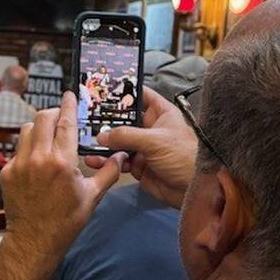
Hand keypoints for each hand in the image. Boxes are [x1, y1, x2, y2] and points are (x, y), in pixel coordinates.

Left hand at [1, 91, 124, 254]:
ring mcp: (20, 164)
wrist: (35, 240)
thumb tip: (122, 157)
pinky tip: (38, 160)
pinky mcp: (8, 172)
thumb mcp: (92, 197)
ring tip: (49, 138)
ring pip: (28, 129)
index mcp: (62, 162)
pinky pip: (18, 149)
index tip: (70, 95)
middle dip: (54, 113)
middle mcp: (39, 158)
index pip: (66, 122)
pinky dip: (29, 147)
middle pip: (43, 117)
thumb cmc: (66, 221)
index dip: (69, 104)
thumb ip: (109, 173)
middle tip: (62, 117)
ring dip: (40, 128)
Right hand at [86, 88, 196, 208]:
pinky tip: (95, 160)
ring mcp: (143, 147)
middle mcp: (151, 128)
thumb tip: (102, 136)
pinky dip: (106, 161)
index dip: (125, 91)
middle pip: (125, 119)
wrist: (193, 189)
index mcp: (161, 113)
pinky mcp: (138, 165)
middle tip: (86, 118)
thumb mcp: (155, 140)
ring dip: (103, 143)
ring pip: (118, 141)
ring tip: (86, 141)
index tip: (104, 90)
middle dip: (107, 120)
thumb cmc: (184, 157)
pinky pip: (118, 160)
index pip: (141, 95)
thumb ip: (126, 136)